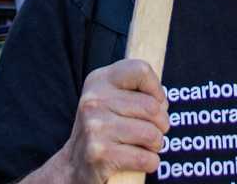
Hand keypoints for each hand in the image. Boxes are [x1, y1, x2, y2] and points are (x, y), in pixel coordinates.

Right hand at [55, 59, 169, 181]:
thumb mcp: (112, 99)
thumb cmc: (104, 129)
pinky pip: (145, 158)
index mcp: (98, 80)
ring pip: (151, 134)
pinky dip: (151, 162)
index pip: (140, 70)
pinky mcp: (100, 154)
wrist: (74, 165)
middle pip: (152, 107)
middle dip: (161, 123)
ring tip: (145, 146)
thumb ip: (136, 91)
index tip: (155, 103)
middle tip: (152, 131)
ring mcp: (95, 127)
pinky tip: (139, 160)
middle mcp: (93, 101)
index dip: (157, 89)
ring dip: (156, 144)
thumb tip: (162, 102)